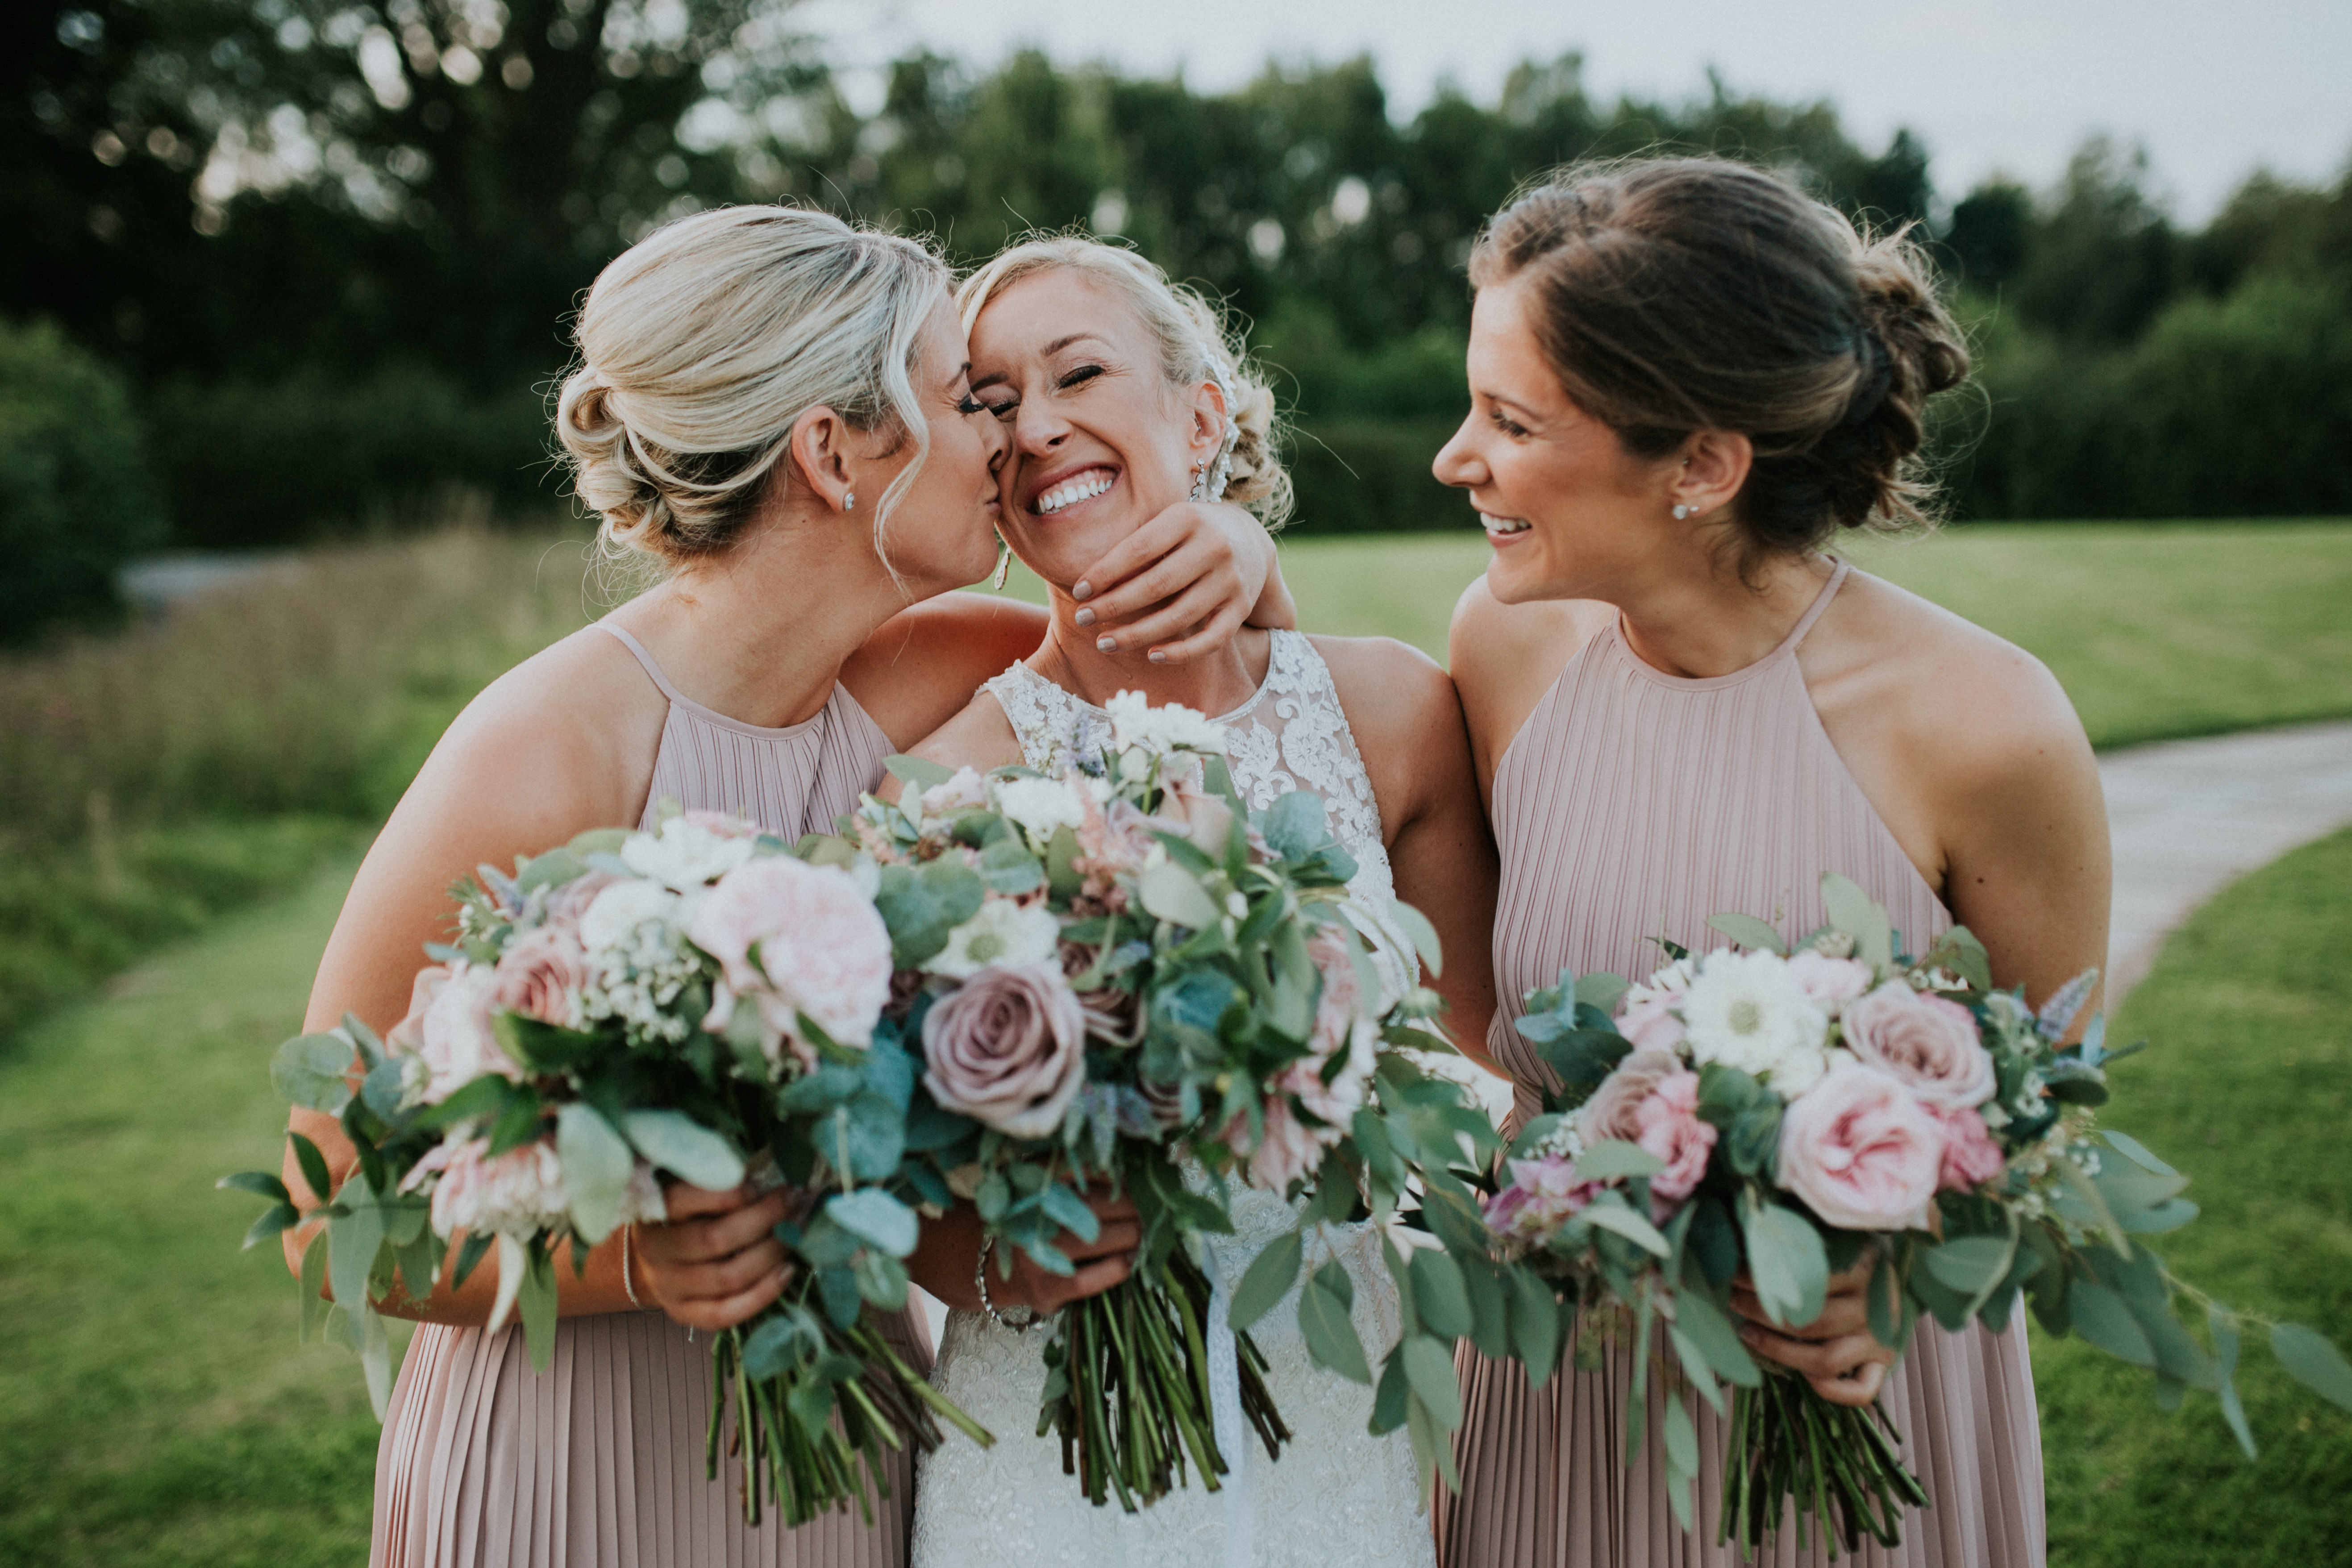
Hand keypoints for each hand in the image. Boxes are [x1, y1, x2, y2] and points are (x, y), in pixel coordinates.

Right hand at [633, 1182, 793, 1331]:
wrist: (656, 1258)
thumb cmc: (685, 1213)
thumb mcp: (690, 1188)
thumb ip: (718, 1180)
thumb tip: (771, 1175)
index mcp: (653, 1211)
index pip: (685, 1199)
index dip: (728, 1193)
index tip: (758, 1184)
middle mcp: (656, 1251)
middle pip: (716, 1239)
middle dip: (765, 1217)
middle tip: (795, 1200)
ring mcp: (668, 1287)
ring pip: (728, 1276)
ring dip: (771, 1252)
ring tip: (797, 1231)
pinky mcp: (684, 1314)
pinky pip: (727, 1312)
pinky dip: (763, 1293)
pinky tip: (787, 1270)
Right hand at [908, 1185, 1141, 1315]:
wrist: (993, 1267)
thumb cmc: (1034, 1220)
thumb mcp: (1044, 1185)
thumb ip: (1080, 1170)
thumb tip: (1133, 1167)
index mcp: (1034, 1182)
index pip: (1087, 1170)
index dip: (1119, 1175)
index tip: (1137, 1179)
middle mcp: (1033, 1214)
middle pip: (1103, 1205)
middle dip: (1134, 1207)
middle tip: (1147, 1209)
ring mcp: (1039, 1252)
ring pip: (1104, 1239)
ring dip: (1132, 1236)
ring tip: (1140, 1233)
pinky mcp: (1047, 1287)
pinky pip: (1094, 1277)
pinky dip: (1118, 1267)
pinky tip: (1128, 1261)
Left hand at [1069, 500, 1288, 662]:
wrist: (1249, 538)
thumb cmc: (1189, 532)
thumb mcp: (1167, 522)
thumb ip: (1136, 546)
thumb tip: (1087, 587)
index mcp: (1188, 517)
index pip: (1138, 549)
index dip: (1104, 573)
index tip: (1078, 592)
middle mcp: (1214, 546)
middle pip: (1156, 585)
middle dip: (1113, 606)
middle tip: (1082, 619)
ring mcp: (1231, 580)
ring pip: (1180, 616)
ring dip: (1137, 634)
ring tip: (1104, 643)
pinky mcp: (1242, 608)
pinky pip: (1212, 639)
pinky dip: (1181, 653)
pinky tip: (1152, 656)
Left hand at [1730, 1252, 1898, 1407]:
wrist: (1905, 1272)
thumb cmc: (1855, 1252)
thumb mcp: (1836, 1237)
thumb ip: (1803, 1242)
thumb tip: (1744, 1236)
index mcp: (1863, 1268)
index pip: (1805, 1280)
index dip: (1761, 1280)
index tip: (1730, 1273)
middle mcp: (1874, 1307)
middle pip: (1808, 1323)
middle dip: (1759, 1312)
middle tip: (1730, 1300)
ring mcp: (1881, 1339)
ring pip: (1825, 1361)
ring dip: (1779, 1351)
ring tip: (1746, 1333)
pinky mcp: (1885, 1362)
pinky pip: (1861, 1390)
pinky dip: (1832, 1392)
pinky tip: (1804, 1377)